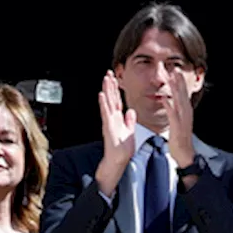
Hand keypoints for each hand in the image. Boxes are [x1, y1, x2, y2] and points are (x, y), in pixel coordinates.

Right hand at [94, 71, 136, 196]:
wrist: (119, 160)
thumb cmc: (123, 149)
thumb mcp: (130, 131)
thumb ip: (130, 121)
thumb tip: (131, 111)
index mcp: (119, 118)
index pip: (117, 100)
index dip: (116, 90)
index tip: (115, 79)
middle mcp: (113, 118)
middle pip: (111, 98)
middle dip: (110, 85)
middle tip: (108, 73)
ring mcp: (109, 121)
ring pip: (108, 102)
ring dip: (107, 90)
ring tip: (105, 79)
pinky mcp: (108, 126)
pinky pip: (105, 113)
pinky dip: (104, 104)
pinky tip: (101, 95)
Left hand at [164, 70, 196, 169]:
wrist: (184, 154)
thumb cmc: (179, 139)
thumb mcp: (178, 122)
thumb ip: (174, 110)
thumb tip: (168, 99)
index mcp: (186, 111)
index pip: (183, 93)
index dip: (180, 81)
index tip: (175, 70)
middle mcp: (186, 113)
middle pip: (182, 94)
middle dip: (179, 81)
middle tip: (175, 68)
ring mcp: (183, 120)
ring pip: (179, 101)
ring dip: (175, 90)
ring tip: (171, 78)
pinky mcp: (177, 127)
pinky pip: (173, 115)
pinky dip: (169, 106)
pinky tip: (164, 99)